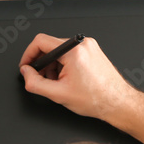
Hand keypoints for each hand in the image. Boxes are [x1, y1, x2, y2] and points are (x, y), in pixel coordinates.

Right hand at [18, 33, 139, 124]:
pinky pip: (71, 53)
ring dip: (53, 65)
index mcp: (74, 51)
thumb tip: (26, 73)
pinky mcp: (92, 50)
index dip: (28, 55)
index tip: (26, 66)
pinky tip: (67, 79)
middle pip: (50, 46)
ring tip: (58, 83)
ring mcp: (89, 46)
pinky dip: (63, 65)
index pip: (40, 41)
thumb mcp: (58, 94)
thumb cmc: (95, 99)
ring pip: (60, 51)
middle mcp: (82, 44)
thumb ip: (35, 83)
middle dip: (42, 63)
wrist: (117, 102)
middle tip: (42, 79)